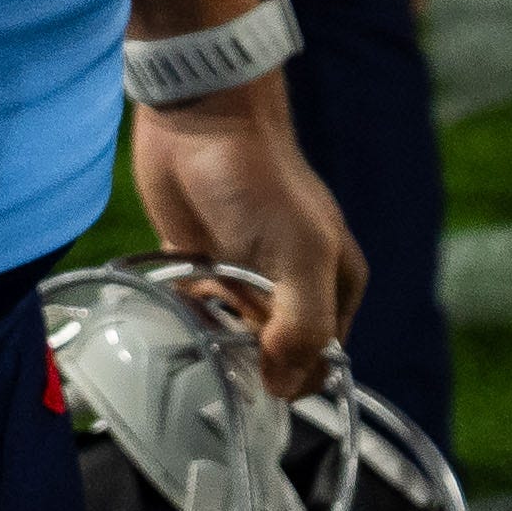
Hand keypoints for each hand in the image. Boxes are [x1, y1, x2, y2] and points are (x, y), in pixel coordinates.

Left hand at [128, 77, 361, 399]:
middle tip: (221, 350)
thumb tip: (285, 388)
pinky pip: (197, 314)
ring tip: (198, 328)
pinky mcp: (202, 267)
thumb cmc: (260, 183)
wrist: (198, 122)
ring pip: (234, 339)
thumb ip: (303, 327)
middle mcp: (293, 287)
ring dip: (215, 344)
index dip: (290, 378)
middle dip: (248, 363)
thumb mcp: (300, 256)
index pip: (320, 363)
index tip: (256, 376)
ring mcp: (246, 278)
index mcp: (334, 287)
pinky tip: (177, 311)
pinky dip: (187, 320)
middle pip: (275, 356)